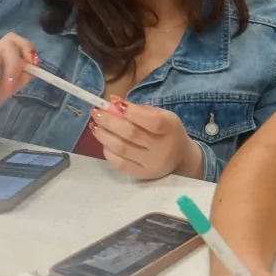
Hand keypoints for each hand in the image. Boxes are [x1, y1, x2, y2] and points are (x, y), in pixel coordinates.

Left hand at [88, 98, 204, 179]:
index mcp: (170, 128)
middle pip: (131, 134)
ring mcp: (151, 164)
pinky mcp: (141, 175)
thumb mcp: (162, 115)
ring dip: (103, 135)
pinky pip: (119, 163)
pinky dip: (107, 150)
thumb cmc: (168, 132)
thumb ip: (139, 109)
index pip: (152, 121)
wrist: (180, 159)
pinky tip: (103, 142)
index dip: (131, 112)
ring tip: (95, 125)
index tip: (113, 103)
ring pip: (121, 149)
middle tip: (96, 112)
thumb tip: (113, 100)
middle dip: (109, 121)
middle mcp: (162, 148)